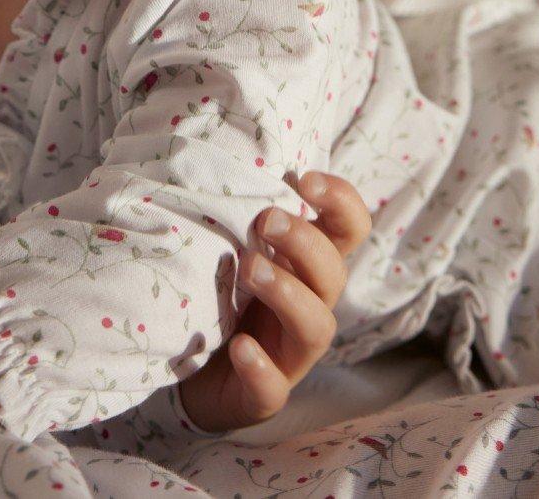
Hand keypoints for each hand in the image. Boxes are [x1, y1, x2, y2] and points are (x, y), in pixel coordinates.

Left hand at [178, 170, 370, 432]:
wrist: (190, 371)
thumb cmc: (220, 292)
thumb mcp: (233, 244)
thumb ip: (240, 207)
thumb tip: (219, 143)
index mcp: (306, 265)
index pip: (349, 228)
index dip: (341, 201)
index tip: (304, 178)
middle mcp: (308, 305)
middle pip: (334, 272)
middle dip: (304, 241)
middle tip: (264, 218)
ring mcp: (289, 354)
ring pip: (316, 328)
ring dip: (288, 294)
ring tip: (248, 267)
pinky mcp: (261, 395)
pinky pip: (273, 389)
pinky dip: (260, 369)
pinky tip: (240, 348)